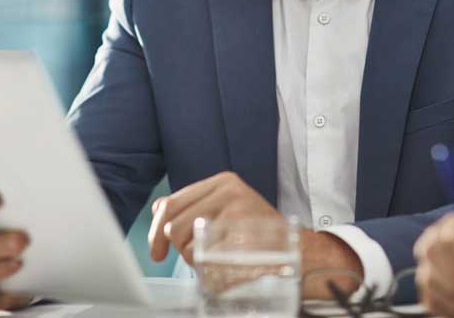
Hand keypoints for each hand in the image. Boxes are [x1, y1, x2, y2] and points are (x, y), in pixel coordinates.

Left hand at [148, 171, 280, 264]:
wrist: (298, 249)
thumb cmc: (257, 231)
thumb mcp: (226, 206)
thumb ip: (191, 205)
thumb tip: (158, 210)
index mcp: (222, 182)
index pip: (170, 204)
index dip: (155, 231)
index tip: (156, 252)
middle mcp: (229, 192)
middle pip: (173, 226)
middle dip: (176, 248)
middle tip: (191, 256)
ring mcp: (237, 214)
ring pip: (187, 246)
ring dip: (194, 260)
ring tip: (216, 257)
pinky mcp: (242, 239)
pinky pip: (206, 261)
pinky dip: (210, 270)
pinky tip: (226, 265)